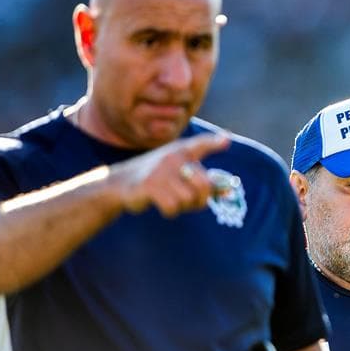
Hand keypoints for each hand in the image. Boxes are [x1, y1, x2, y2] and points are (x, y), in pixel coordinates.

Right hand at [109, 133, 229, 216]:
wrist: (119, 183)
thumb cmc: (157, 179)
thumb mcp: (179, 173)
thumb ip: (204, 180)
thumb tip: (230, 190)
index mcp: (181, 151)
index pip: (200, 144)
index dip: (214, 142)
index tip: (227, 139)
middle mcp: (172, 158)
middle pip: (204, 186)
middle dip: (200, 200)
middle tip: (190, 201)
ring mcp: (161, 171)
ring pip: (188, 199)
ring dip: (182, 206)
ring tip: (170, 198)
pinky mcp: (150, 185)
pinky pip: (173, 207)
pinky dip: (170, 211)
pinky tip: (160, 203)